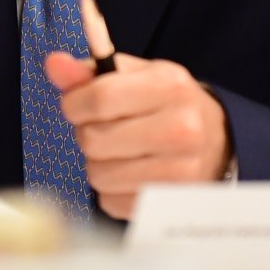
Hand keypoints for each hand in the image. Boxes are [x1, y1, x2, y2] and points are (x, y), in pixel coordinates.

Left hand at [44, 50, 233, 220]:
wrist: (215, 140)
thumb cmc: (166, 104)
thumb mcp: (135, 76)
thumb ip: (89, 72)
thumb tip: (54, 64)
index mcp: (170, 86)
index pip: (101, 97)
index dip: (74, 104)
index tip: (76, 106)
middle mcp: (181, 128)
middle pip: (94, 139)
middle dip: (88, 133)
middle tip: (106, 129)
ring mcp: (180, 171)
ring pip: (98, 174)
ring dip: (98, 163)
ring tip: (120, 152)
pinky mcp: (169, 204)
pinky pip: (109, 201)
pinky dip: (111, 189)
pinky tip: (131, 173)